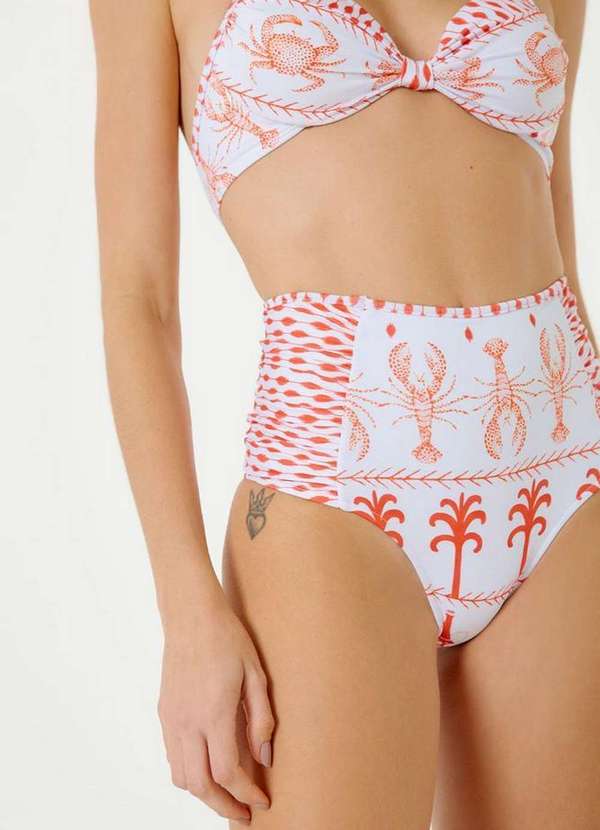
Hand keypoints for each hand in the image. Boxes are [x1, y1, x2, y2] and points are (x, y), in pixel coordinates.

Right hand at [158, 593, 274, 823]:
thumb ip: (261, 718)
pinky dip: (190, 773)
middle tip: (244, 814)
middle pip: (200, 785)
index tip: (262, 802)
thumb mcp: (256, 674)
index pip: (227, 772)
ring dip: (204, 793)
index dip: (246, 794)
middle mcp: (187, 721)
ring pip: (181, 776)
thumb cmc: (228, 638)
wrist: (191, 615)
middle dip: (223, 806)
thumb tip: (265, 757)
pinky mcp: (164, 712)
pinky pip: (173, 756)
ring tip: (227, 794)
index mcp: (214, 712)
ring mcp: (171, 718)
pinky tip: (208, 766)